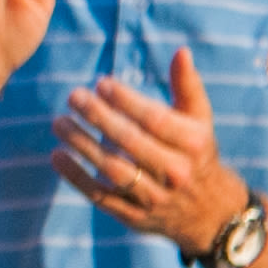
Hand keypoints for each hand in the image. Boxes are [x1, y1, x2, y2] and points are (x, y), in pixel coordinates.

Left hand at [56, 49, 246, 261]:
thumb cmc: (197, 153)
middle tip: (73, 96)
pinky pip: (101, 196)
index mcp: (193, 145)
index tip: (101, 83)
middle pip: (131, 143)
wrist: (210, 213)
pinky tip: (56, 155)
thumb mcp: (200, 120)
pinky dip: (77, 178)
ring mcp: (155, 198)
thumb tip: (180, 50)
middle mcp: (176, 173)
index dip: (127, 101)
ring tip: (59, 122)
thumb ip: (187, 85)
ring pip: (113, 170)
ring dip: (82, 145)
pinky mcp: (135, 216)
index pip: (155, 120)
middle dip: (99, 118)